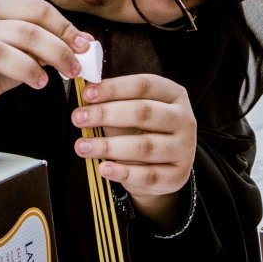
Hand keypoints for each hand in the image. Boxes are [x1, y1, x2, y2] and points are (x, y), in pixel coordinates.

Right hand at [0, 0, 92, 123]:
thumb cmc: (1, 67)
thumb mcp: (30, 52)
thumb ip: (54, 44)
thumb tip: (87, 43)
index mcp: (1, 11)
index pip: (37, 9)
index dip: (64, 28)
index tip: (84, 47)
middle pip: (23, 30)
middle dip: (55, 50)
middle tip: (73, 69)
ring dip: (25, 66)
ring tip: (43, 82)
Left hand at [72, 74, 195, 224]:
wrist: (163, 168)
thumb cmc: (142, 132)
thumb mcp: (130, 112)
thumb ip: (112, 103)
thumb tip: (85, 93)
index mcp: (174, 94)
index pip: (144, 85)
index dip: (114, 88)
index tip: (87, 94)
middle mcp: (184, 119)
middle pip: (144, 112)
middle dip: (106, 114)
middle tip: (78, 118)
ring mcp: (184, 148)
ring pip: (145, 146)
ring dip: (109, 146)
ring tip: (82, 146)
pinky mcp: (178, 176)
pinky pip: (148, 175)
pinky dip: (123, 172)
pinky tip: (104, 168)